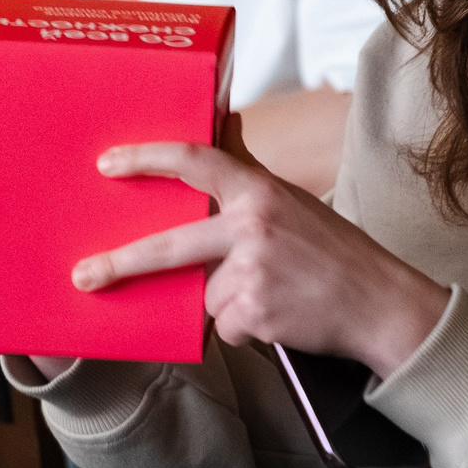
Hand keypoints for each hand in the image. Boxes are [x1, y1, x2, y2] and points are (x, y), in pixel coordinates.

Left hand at [73, 142, 448, 377]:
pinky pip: (225, 326)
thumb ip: (248, 187)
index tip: (108, 164)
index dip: (146, 159)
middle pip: (169, 247)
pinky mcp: (255, 312)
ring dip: (231, 303)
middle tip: (85, 275)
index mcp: (261, 191)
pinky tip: (282, 316)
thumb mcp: (295, 204)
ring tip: (278, 295)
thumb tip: (216, 140)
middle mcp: (253, 225)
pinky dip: (246, 327)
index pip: (195, 162)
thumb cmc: (337, 254)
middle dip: (121, 263)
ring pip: (206, 296)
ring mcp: (252, 270)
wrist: (382, 303)